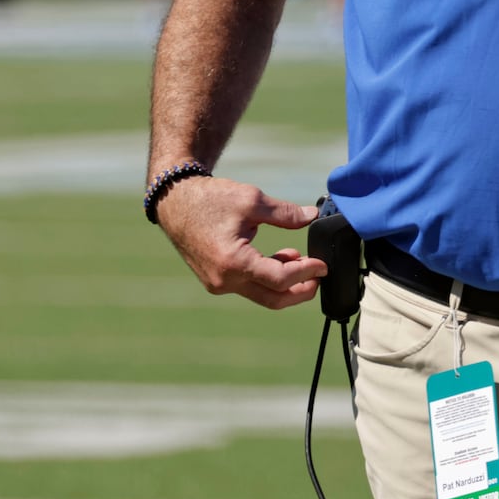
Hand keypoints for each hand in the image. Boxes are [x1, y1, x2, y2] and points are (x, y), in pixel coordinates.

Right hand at [155, 175, 324, 309]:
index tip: (323, 264)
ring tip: (302, 260)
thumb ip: (285, 213)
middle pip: (273, 299)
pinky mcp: (216, 280)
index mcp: (233, 262)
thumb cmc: (210, 199)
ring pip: (261, 294)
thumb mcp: (252, 200)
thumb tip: (312, 216)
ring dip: (285, 283)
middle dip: (300, 291)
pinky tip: (282, 258)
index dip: (307, 273)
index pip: (280, 279)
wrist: (175, 202)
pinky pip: (248, 286)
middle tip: (319, 276)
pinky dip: (267, 277)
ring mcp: (218, 283)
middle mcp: (224, 280)